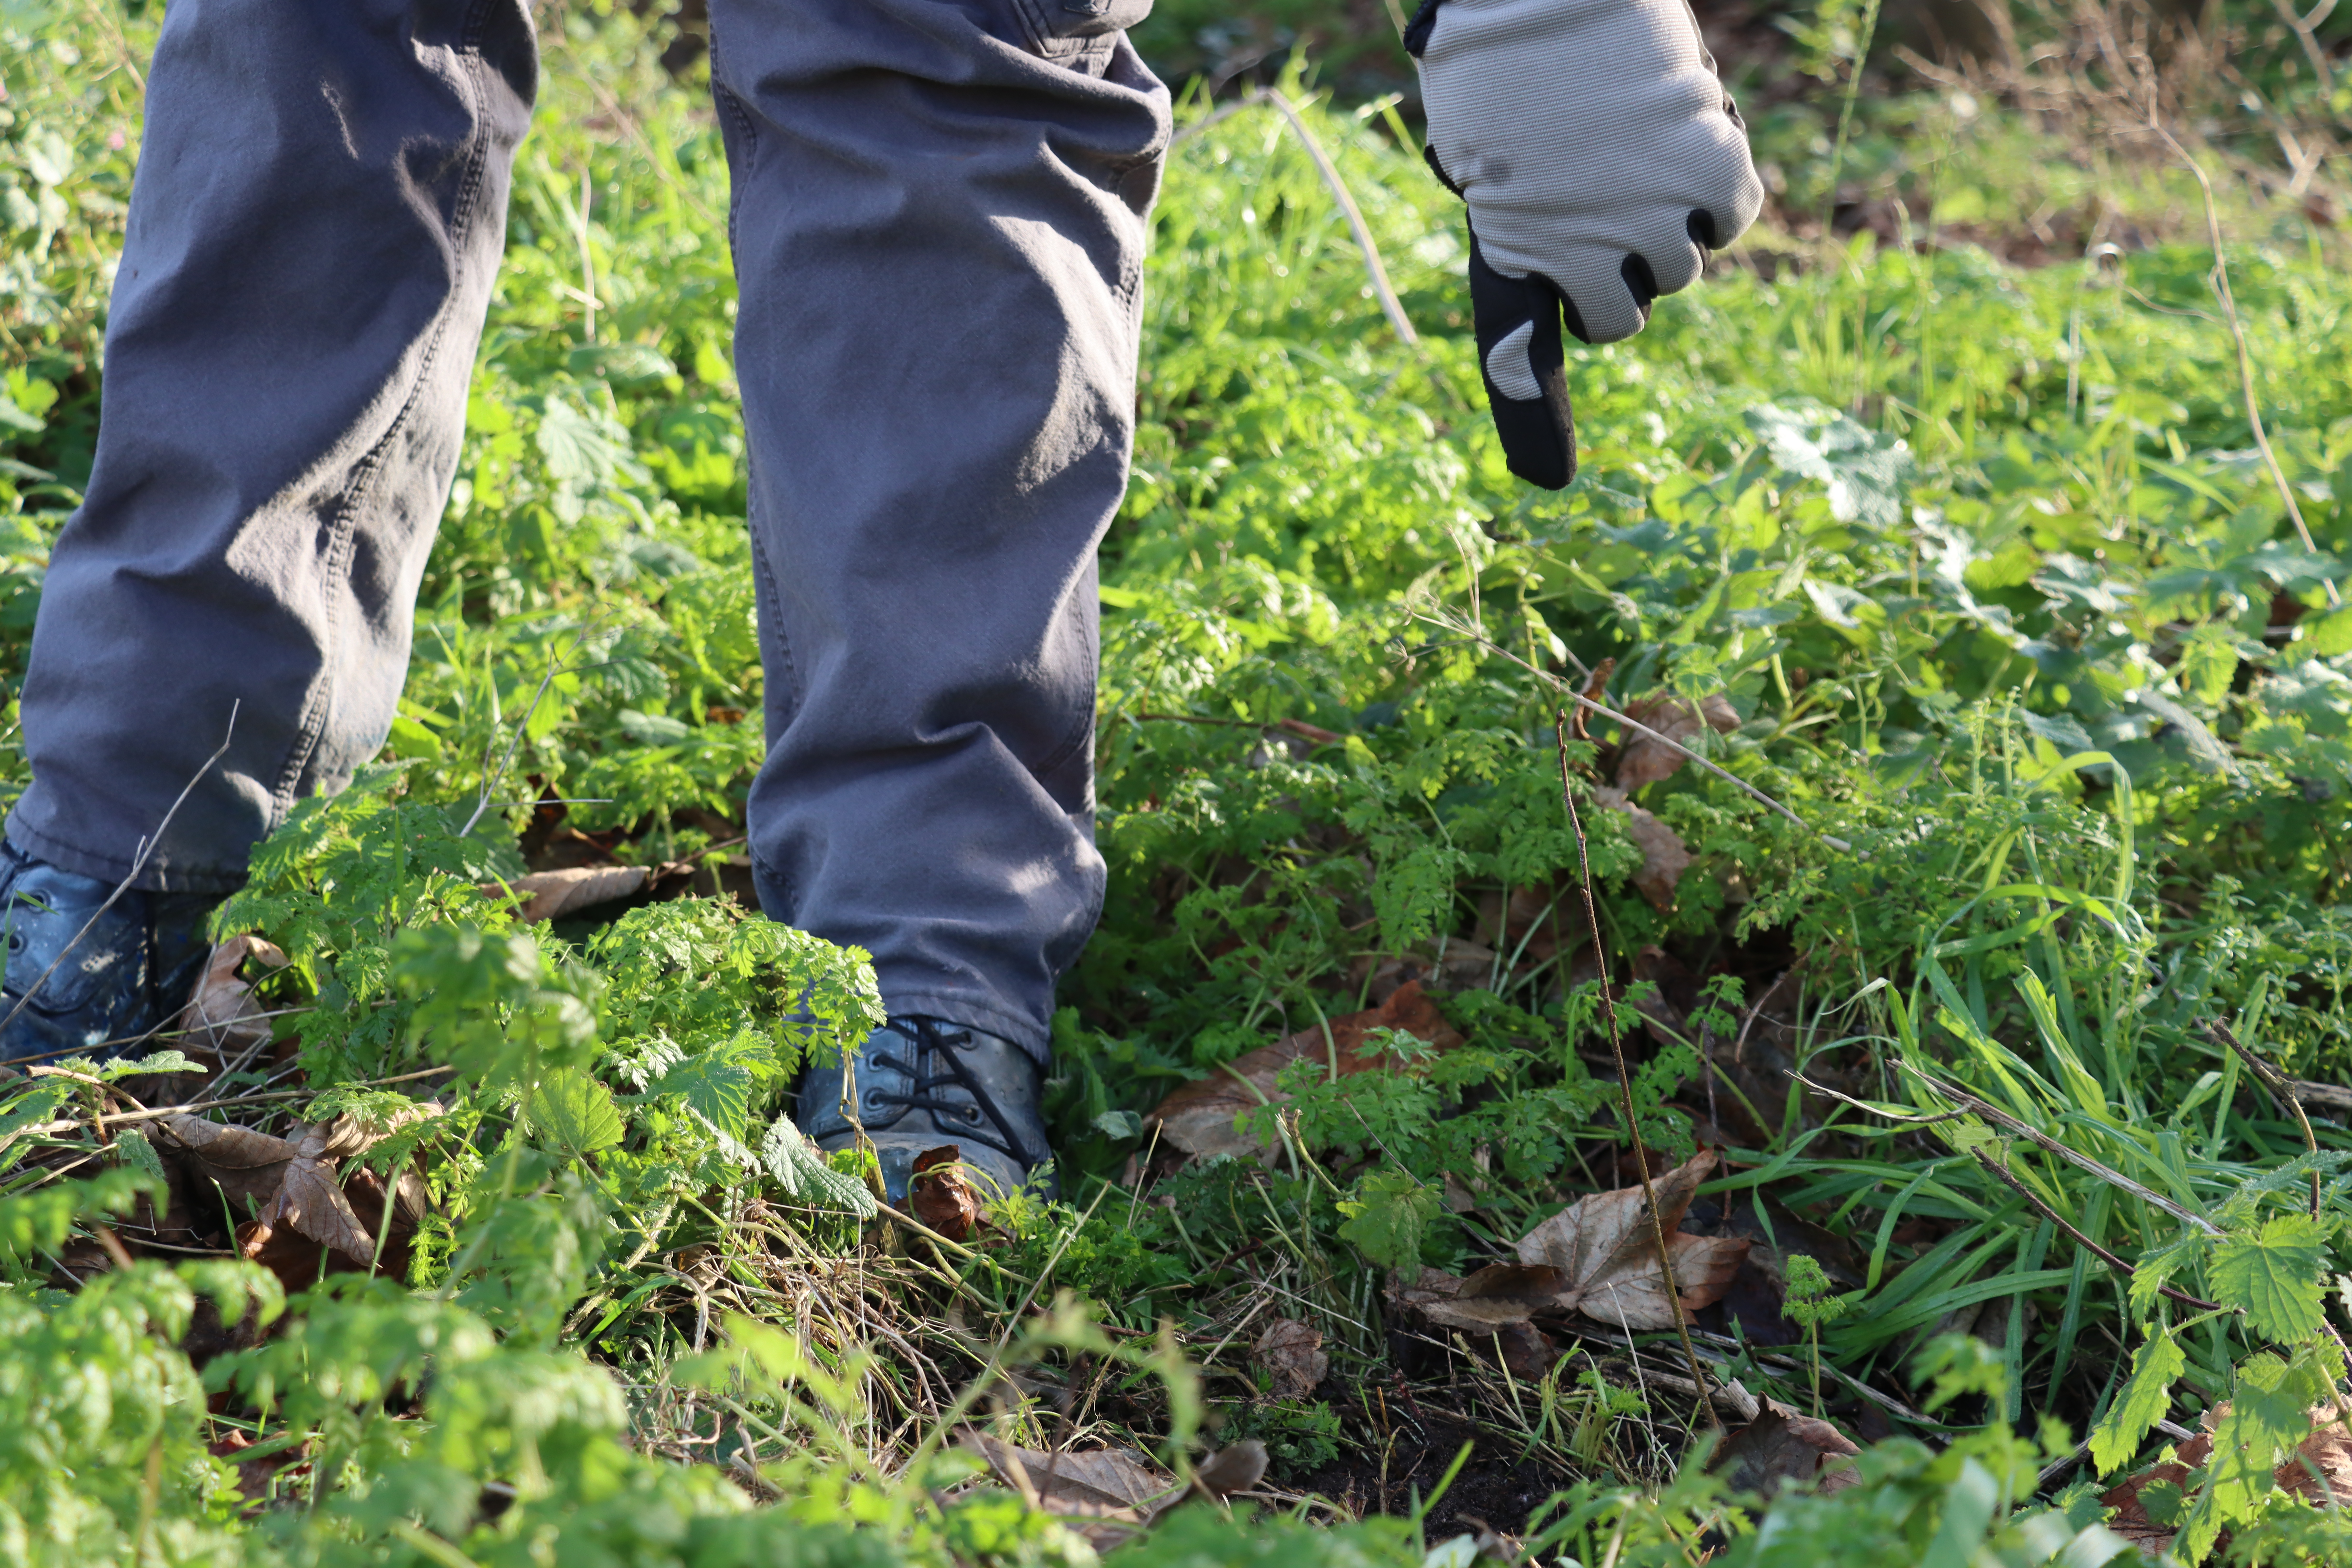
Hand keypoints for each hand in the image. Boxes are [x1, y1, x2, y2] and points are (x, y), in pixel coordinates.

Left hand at [1409, 0, 1763, 487]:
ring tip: (1627, 146)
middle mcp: (1580, 247)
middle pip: (1623, 316)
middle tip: (1598, 193)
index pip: (1517, 350)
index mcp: (1508, 246)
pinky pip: (1729, 221)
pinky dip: (1713, 192)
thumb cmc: (1506, 66)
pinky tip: (1684, 141)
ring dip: (1663, 221)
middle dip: (1617, 271)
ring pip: (1679, 269)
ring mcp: (1649, 214)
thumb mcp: (1490, 159)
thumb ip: (1532, 233)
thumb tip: (1582, 298)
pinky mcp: (1709, 174)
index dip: (1531, 417)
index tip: (1547, 483)